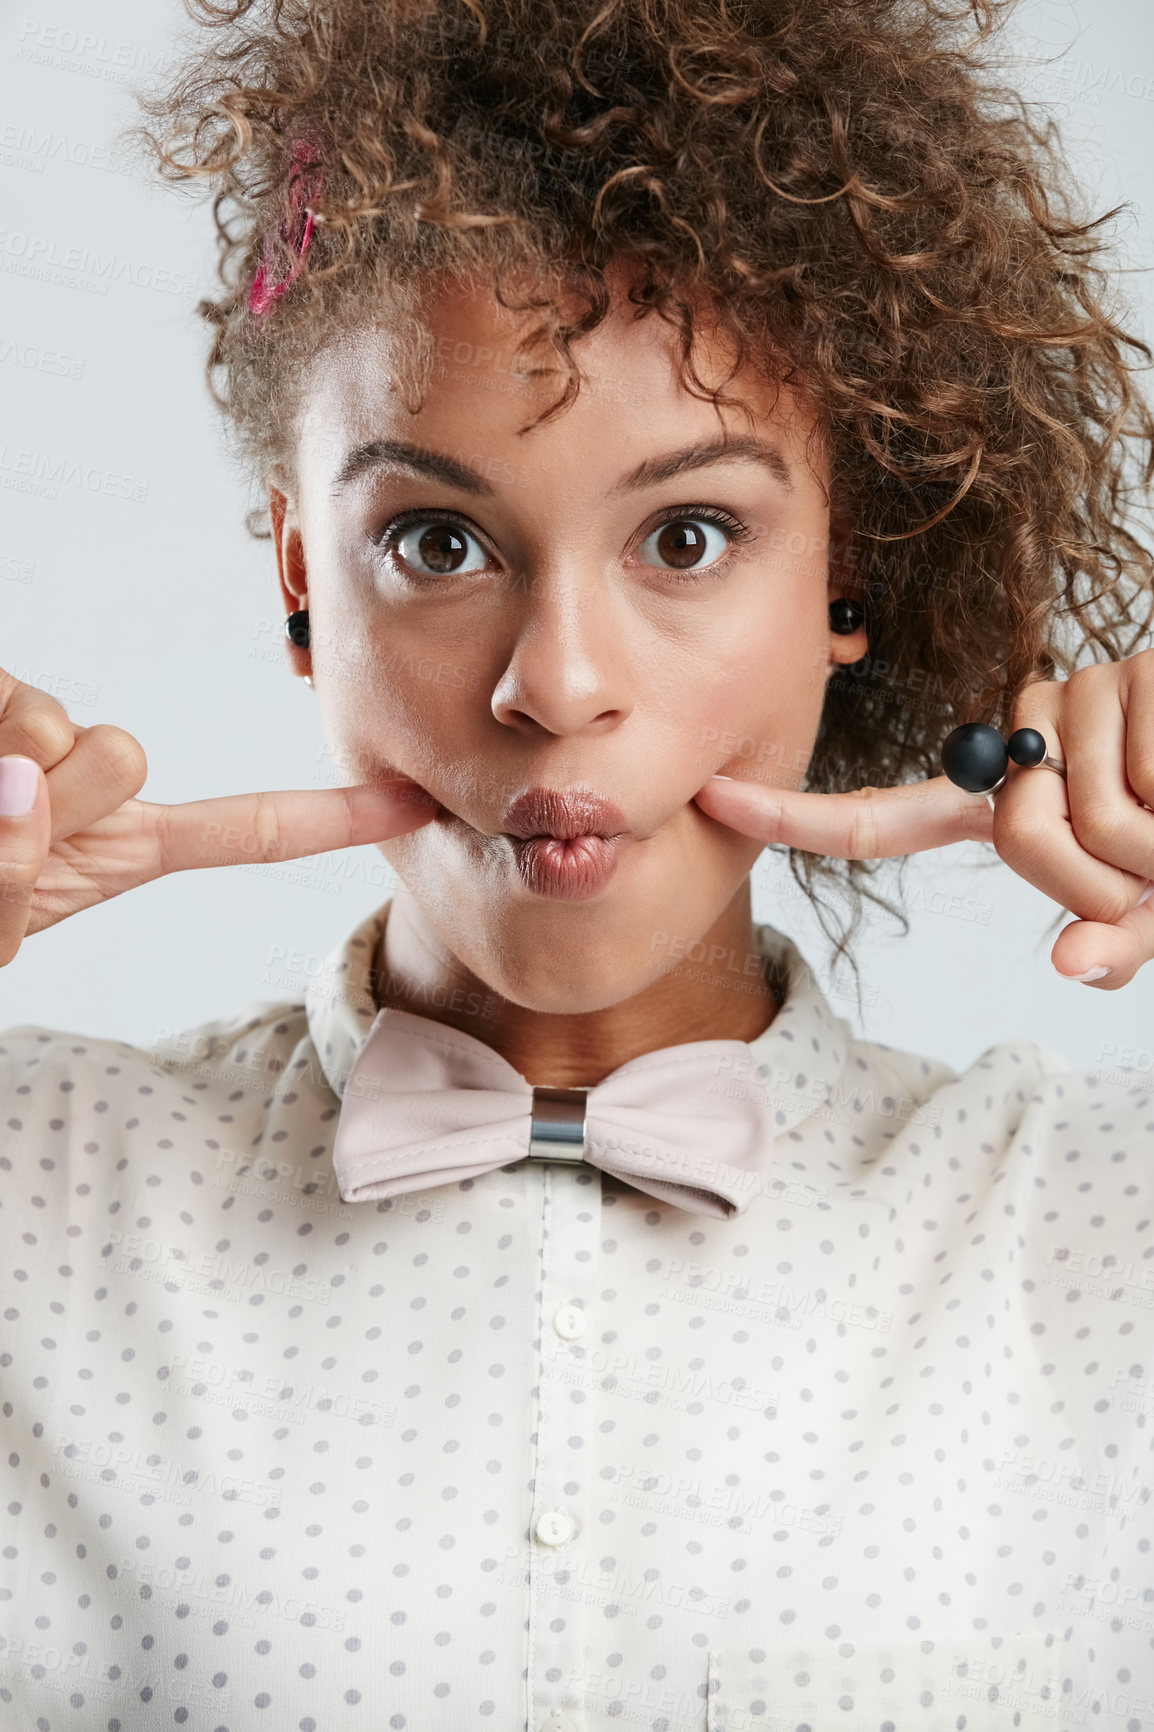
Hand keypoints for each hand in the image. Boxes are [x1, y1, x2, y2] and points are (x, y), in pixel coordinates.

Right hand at [0, 665, 437, 967]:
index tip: (415, 804)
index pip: (237, 830)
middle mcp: (76, 780)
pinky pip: (5, 701)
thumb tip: (20, 785)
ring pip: (56, 724)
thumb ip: (6, 889)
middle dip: (55, 796)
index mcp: (112, 848)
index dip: (325, 817)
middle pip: (121, 751)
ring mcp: (24, 733)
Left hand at [694, 649, 1153, 990]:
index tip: (713, 797)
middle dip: (1099, 874)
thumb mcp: (1153, 906)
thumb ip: (1117, 940)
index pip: (883, 819)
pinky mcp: (1133, 672)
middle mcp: (1023, 740)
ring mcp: (1075, 699)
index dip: (798, 817)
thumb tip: (1074, 970)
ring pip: (1081, 814)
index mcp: (1002, 800)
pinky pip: (1138, 778)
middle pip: (1015, 833)